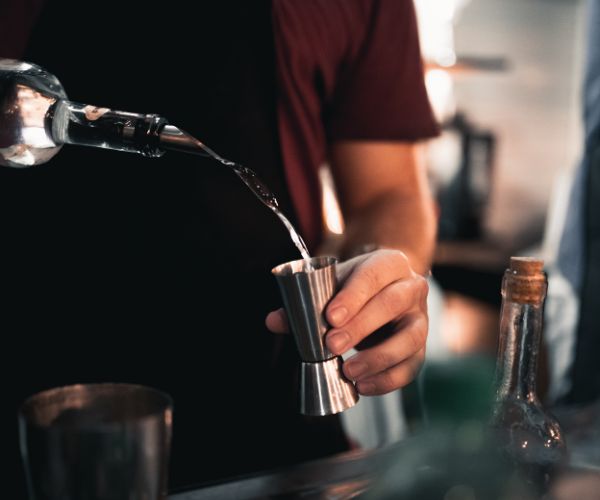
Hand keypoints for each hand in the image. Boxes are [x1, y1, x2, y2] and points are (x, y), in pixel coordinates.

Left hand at [266, 249, 427, 394]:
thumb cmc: (356, 287)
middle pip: (392, 305)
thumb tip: (273, 321)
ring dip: (378, 358)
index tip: (330, 317)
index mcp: (389, 263)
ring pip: (410, 338)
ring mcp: (421, 319)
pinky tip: (363, 386)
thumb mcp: (332, 284)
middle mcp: (412, 288)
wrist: (386, 291)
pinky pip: (411, 366)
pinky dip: (387, 380)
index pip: (373, 276)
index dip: (353, 296)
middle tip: (332, 345)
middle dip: (361, 327)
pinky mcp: (420, 347)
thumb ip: (302, 302)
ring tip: (349, 372)